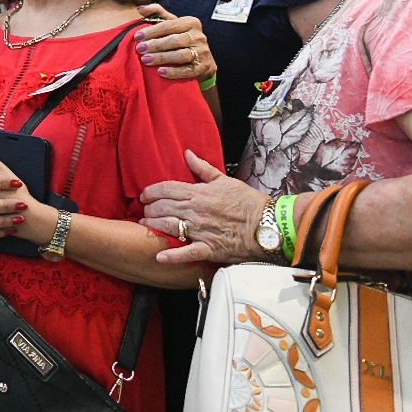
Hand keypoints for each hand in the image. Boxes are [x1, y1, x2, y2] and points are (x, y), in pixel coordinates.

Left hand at [135, 6, 216, 82]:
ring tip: (145, 60)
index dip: (152, 31)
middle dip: (155, 44)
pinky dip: (174, 72)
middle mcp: (199, 36)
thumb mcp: (172, 24)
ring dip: (162, 57)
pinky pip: (188, 70)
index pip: (169, 25)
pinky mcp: (204, 67)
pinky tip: (160, 72)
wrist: (202, 61)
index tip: (137, 37)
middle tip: (139, 49)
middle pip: (175, 40)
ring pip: (181, 55)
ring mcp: (203, 52)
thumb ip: (157, 14)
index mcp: (191, 22)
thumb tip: (140, 8)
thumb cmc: (181, 39)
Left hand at [141, 149, 265, 264]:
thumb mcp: (224, 180)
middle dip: (150, 208)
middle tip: (144, 210)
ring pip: (169, 226)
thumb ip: (202, 168)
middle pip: (163, 207)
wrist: (267, 224)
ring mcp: (201, 230)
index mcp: (199, 193)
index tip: (144, 195)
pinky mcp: (209, 248)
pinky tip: (160, 257)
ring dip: (154, 226)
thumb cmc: (248, 202)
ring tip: (146, 225)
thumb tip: (187, 154)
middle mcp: (196, 211)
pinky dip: (173, 256)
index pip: (167, 189)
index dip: (151, 191)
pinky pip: (187, 253)